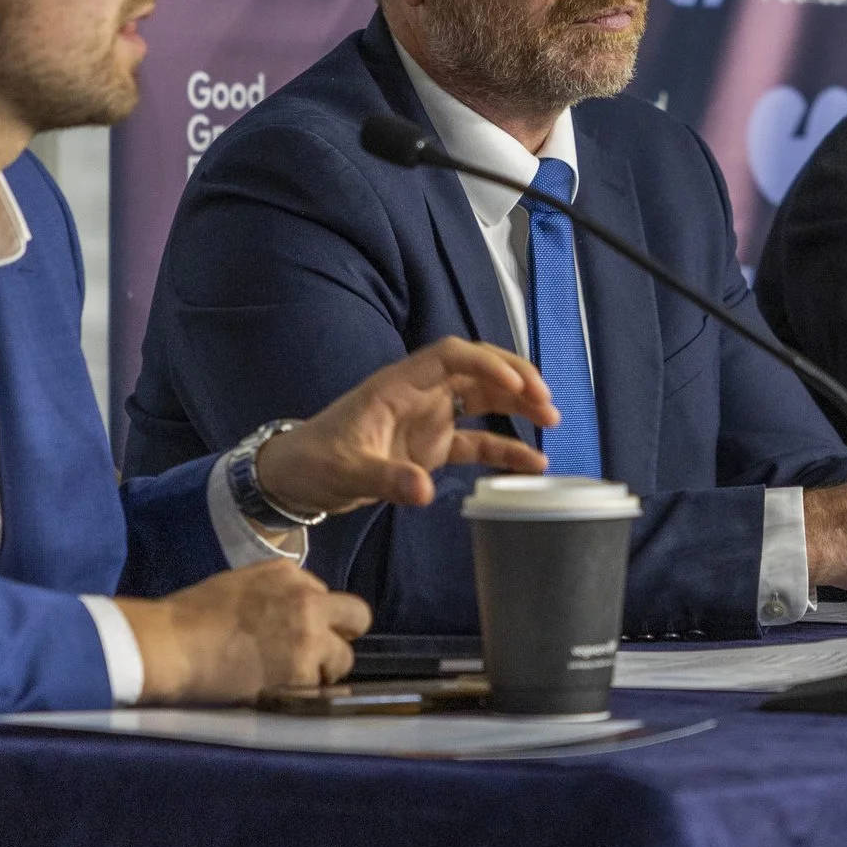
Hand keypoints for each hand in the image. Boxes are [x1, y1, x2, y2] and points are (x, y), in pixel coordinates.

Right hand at [117, 559, 372, 703]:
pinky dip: (306, 692)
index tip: (291, 630)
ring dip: (323, 668)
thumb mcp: (240, 585)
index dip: (311, 615)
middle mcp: (307, 599)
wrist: (170, 645)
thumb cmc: (190, 617)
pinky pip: (323, 686)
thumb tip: (292, 613)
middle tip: (317, 653)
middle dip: (341, 634)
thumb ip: (276, 594)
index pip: (322, 593)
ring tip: (289, 677)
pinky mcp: (303, 672)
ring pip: (344, 657)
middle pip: (357, 616)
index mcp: (287, 573)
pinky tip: (279, 690)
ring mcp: (309, 636)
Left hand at [255, 338, 559, 518]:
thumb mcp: (345, 470)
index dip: (486, 364)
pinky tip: (531, 462)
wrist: (295, 479)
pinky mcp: (432, 446)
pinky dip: (504, 449)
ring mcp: (429, 418)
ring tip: (551, 420)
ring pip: (484, 399)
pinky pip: (477, 441)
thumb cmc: (313, 461)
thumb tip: (424, 490)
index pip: (450, 355)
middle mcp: (420, 393)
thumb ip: (385, 477)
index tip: (515, 385)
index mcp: (398, 385)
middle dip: (515, 379)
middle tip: (547, 401)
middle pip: (477, 370)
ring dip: (518, 405)